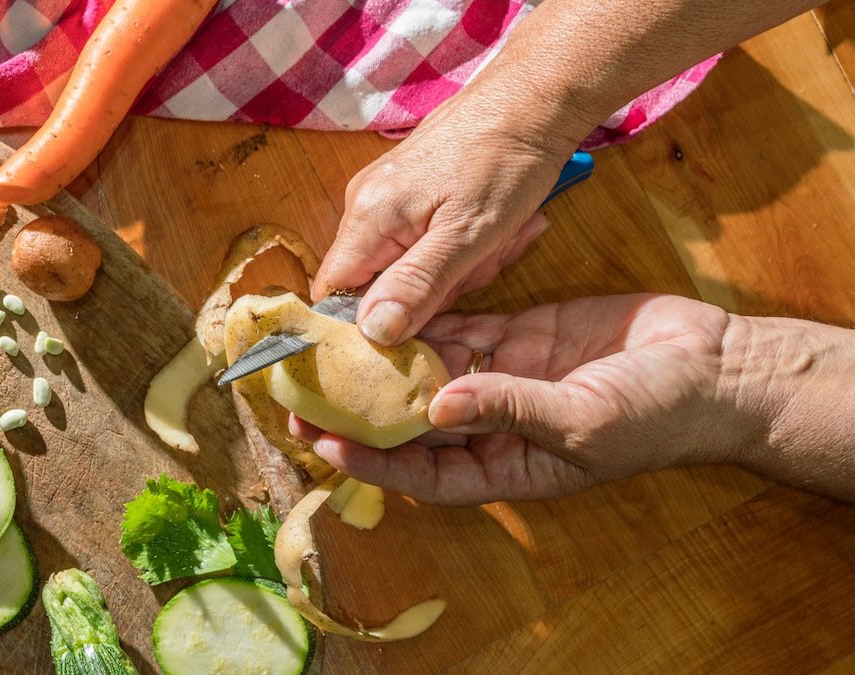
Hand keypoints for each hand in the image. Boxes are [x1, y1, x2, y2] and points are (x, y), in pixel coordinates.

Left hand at [291, 294, 768, 504]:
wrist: (715, 367)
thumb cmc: (657, 416)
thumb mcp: (583, 421)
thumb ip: (511, 410)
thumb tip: (440, 406)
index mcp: (507, 465)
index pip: (424, 472)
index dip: (372, 459)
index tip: (322, 441)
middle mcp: (494, 425)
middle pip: (414, 421)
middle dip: (362, 406)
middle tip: (304, 388)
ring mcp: (505, 376)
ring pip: (430, 369)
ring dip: (386, 357)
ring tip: (332, 340)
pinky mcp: (521, 334)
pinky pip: (462, 327)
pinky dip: (428, 318)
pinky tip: (387, 305)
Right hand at [312, 85, 583, 347]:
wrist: (532, 99)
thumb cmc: (505, 162)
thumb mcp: (468, 236)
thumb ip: (417, 285)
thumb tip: (372, 332)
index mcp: (369, 218)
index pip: (334, 295)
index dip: (369, 322)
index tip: (418, 324)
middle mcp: (364, 206)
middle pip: (377, 286)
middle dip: (433, 289)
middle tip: (480, 262)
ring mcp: (386, 198)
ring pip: (406, 266)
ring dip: (456, 267)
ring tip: (495, 238)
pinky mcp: (408, 193)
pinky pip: (422, 242)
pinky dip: (459, 246)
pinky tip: (491, 228)